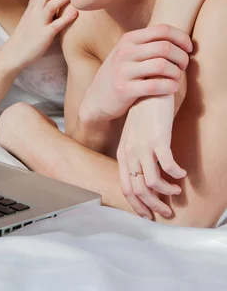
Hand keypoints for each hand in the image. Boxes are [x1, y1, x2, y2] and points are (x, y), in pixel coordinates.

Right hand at [8, 0, 77, 68]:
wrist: (14, 52)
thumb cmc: (28, 31)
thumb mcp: (34, 12)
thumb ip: (44, 0)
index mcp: (35, 2)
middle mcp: (36, 9)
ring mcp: (39, 21)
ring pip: (51, 5)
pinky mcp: (44, 35)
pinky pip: (55, 25)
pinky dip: (66, 18)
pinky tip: (76, 13)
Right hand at [78, 24, 192, 124]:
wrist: (96, 99)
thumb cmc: (120, 75)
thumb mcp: (127, 53)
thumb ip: (147, 44)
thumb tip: (179, 38)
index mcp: (128, 40)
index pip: (162, 29)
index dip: (181, 37)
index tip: (188, 48)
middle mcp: (124, 52)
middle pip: (165, 47)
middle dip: (182, 57)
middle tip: (183, 65)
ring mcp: (122, 71)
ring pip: (162, 66)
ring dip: (176, 73)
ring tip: (176, 78)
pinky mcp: (124, 90)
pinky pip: (155, 86)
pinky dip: (170, 87)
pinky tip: (172, 88)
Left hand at [117, 93, 186, 219]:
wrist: (148, 91)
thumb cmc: (143, 115)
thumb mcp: (133, 138)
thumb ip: (136, 157)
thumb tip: (146, 179)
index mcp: (122, 154)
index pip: (126, 188)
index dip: (137, 205)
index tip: (149, 214)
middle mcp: (130, 153)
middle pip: (139, 190)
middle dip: (154, 206)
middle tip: (167, 211)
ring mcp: (143, 147)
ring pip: (152, 183)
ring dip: (167, 191)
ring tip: (177, 190)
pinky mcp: (158, 140)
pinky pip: (168, 166)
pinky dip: (176, 174)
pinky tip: (182, 173)